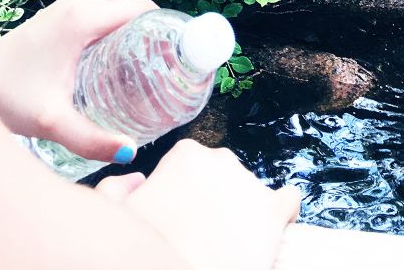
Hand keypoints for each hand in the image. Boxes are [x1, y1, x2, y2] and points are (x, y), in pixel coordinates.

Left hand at [0, 0, 155, 163]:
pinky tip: (101, 58)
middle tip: (153, 59)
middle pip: (127, 3)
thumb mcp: (53, 122)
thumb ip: (92, 139)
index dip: (162, 26)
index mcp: (82, 20)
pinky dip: (104, 20)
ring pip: (108, 1)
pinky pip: (91, 6)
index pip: (139, 8)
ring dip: (122, 21)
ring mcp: (62, 7)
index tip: (173, 51)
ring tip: (129, 58)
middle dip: (145, 25)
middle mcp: (75, 4)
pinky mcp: (52, 16)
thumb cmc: (10, 99)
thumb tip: (131, 151)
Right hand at [100, 138, 299, 269]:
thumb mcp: (114, 216)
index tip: (177, 222)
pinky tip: (270, 233)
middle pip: (221, 180)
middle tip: (200, 238)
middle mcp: (222, 159)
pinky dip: (282, 215)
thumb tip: (136, 179)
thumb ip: (116, 189)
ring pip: (249, 195)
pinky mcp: (274, 213)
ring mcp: (250, 184)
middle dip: (213, 205)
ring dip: (241, 215)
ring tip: (228, 246)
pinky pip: (289, 202)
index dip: (182, 199)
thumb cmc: (143, 248)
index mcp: (185, 154)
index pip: (190, 170)